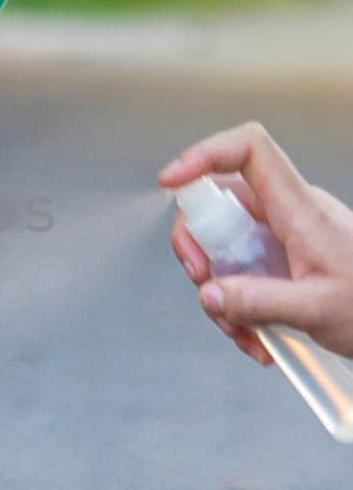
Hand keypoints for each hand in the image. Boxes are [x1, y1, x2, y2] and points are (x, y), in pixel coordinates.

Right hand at [157, 120, 352, 361]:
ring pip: (224, 245)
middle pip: (219, 201)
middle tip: (204, 283)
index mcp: (299, 208)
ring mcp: (282, 238)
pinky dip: (237, 307)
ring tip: (245, 333)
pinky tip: (259, 340)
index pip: (250, 149)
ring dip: (220, 292)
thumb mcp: (318, 310)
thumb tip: (208, 294)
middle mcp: (287, 213)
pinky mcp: (281, 264)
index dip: (205, 153)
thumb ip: (260, 302)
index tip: (170, 181)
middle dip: (199, 247)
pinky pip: (240, 274)